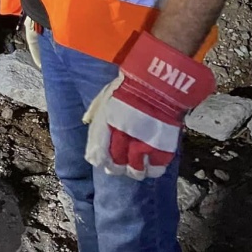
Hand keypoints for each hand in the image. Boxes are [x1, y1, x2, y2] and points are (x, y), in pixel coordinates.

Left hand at [83, 32, 214, 179]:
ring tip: (135, 167)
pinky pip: (156, 168)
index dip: (100, 159)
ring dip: (134, 170)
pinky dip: (152, 169)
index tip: (102, 162)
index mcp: (108, 124)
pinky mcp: (164, 147)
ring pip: (136, 170)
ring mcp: (144, 143)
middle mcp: (124, 137)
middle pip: (117, 164)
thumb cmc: (131, 85)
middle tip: (118, 167)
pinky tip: (150, 165)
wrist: (159, 81)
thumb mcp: (106, 95)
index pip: (99, 151)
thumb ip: (96, 111)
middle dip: (116, 168)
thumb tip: (86, 122)